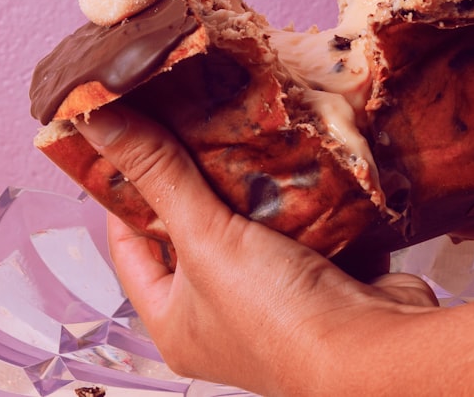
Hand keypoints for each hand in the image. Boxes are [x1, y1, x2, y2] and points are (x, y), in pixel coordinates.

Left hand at [74, 105, 436, 395]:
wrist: (376, 351)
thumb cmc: (279, 317)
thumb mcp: (206, 240)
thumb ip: (160, 176)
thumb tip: (97, 122)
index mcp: (174, 321)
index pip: (130, 247)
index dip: (126, 192)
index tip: (134, 140)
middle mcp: (219, 317)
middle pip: (194, 232)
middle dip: (197, 178)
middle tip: (194, 122)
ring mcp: (273, 300)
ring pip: (252, 225)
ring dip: (253, 184)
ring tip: (245, 128)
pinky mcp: (320, 280)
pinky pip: (301, 228)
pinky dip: (301, 197)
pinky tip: (298, 158)